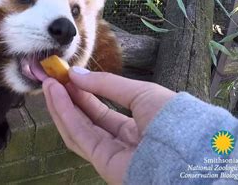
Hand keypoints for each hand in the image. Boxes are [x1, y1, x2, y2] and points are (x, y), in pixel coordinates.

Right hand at [42, 67, 175, 183]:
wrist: (189, 148)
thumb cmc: (172, 117)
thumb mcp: (140, 93)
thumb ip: (107, 85)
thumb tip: (76, 74)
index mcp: (136, 127)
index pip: (101, 111)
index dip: (83, 93)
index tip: (66, 76)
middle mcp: (122, 142)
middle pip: (87, 120)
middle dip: (68, 99)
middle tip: (52, 78)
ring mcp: (112, 155)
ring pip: (79, 129)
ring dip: (61, 106)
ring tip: (49, 84)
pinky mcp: (104, 163)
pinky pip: (80, 137)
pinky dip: (66, 115)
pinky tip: (56, 96)